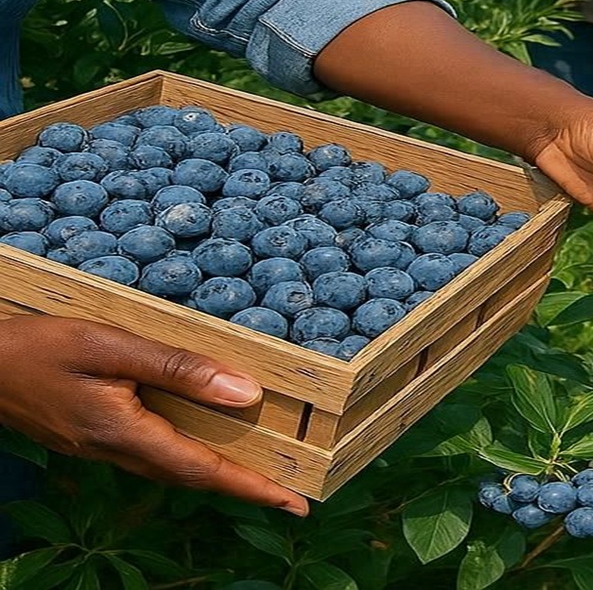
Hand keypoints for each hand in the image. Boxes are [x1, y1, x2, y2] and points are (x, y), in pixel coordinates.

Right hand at [0, 317, 308, 513]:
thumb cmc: (39, 348)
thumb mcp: (112, 347)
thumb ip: (179, 368)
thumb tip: (245, 391)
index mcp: (125, 433)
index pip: (204, 469)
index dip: (253, 487)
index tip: (294, 504)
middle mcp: (116, 450)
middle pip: (192, 476)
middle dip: (243, 486)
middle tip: (290, 495)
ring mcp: (101, 448)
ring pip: (171, 467)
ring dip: (215, 473)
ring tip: (258, 470)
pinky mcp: (92, 437)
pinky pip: (151, 453)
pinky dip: (187, 454)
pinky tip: (201, 439)